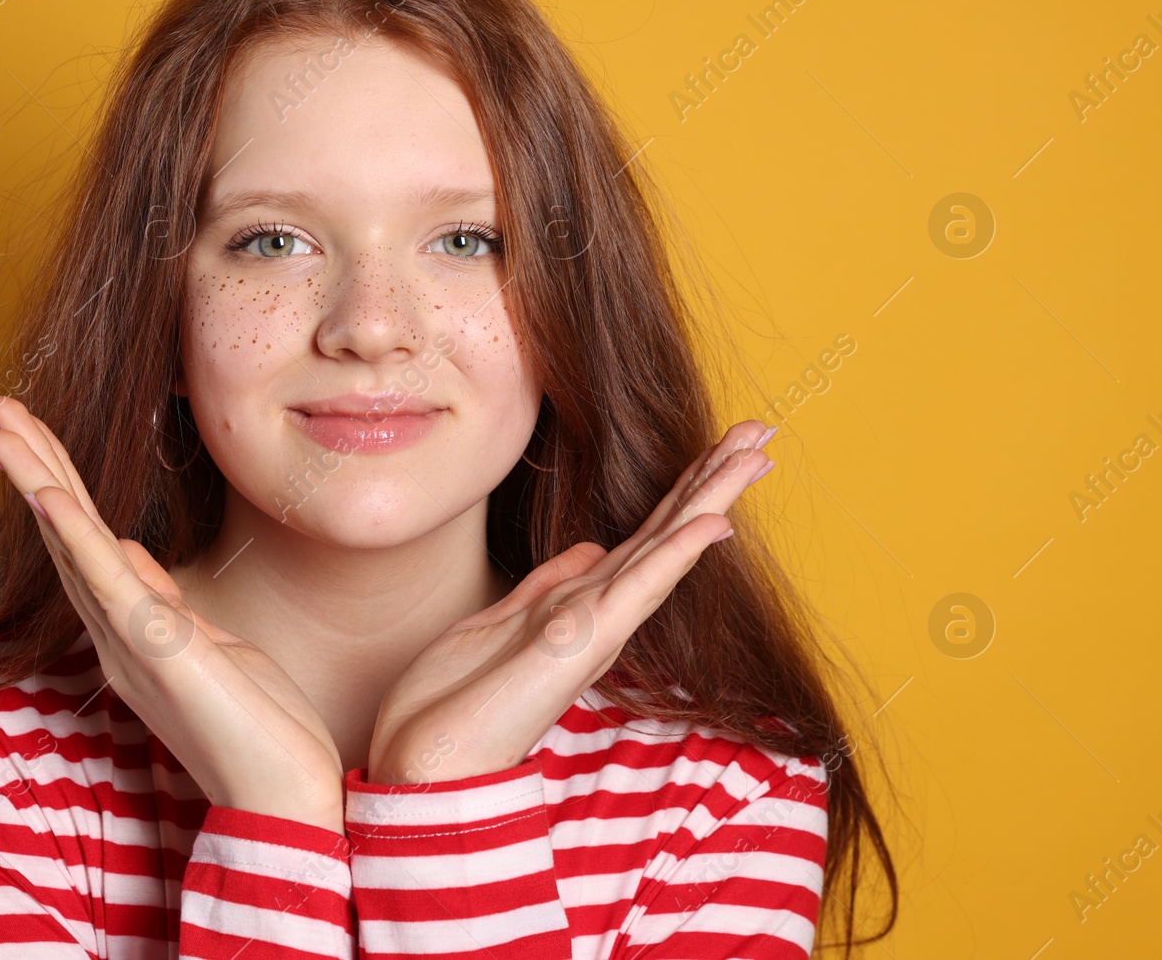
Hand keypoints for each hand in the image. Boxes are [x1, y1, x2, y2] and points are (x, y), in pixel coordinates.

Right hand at [0, 396, 345, 832]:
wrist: (285, 795)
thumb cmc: (259, 728)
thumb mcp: (210, 646)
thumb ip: (164, 603)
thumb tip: (133, 553)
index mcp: (131, 631)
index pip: (83, 542)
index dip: (52, 483)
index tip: (26, 432)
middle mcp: (116, 635)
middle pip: (63, 533)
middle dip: (29, 464)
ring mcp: (133, 642)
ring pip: (73, 546)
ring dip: (35, 482)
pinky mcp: (161, 651)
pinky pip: (110, 584)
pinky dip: (77, 536)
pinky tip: (49, 495)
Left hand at [367, 420, 776, 784]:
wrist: (426, 760)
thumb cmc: (451, 700)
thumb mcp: (499, 620)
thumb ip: (548, 585)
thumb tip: (590, 550)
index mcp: (577, 604)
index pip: (643, 536)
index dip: (681, 489)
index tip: (720, 446)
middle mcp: (597, 614)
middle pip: (666, 533)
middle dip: (713, 479)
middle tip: (762, 430)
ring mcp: (594, 629)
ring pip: (664, 550)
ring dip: (712, 498)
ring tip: (758, 452)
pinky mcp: (579, 644)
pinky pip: (638, 590)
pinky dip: (677, 554)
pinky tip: (716, 523)